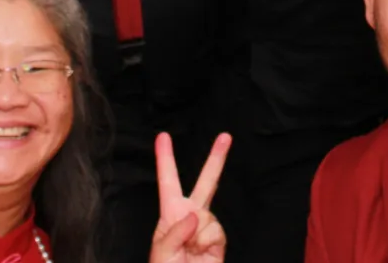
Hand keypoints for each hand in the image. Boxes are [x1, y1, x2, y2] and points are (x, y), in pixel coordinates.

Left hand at [150, 131, 230, 262]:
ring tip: (190, 252)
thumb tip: (195, 216)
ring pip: (208, 214)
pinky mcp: (218, 239)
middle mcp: (189, 216)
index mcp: (169, 214)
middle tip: (226, 136)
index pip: (167, 182)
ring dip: (198, 235)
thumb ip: (176, 231)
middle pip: (205, 183)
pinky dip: (208, 242)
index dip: (165, 158)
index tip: (163, 136)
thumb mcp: (162, 252)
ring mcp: (205, 226)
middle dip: (216, 159)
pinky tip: (202, 253)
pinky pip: (216, 230)